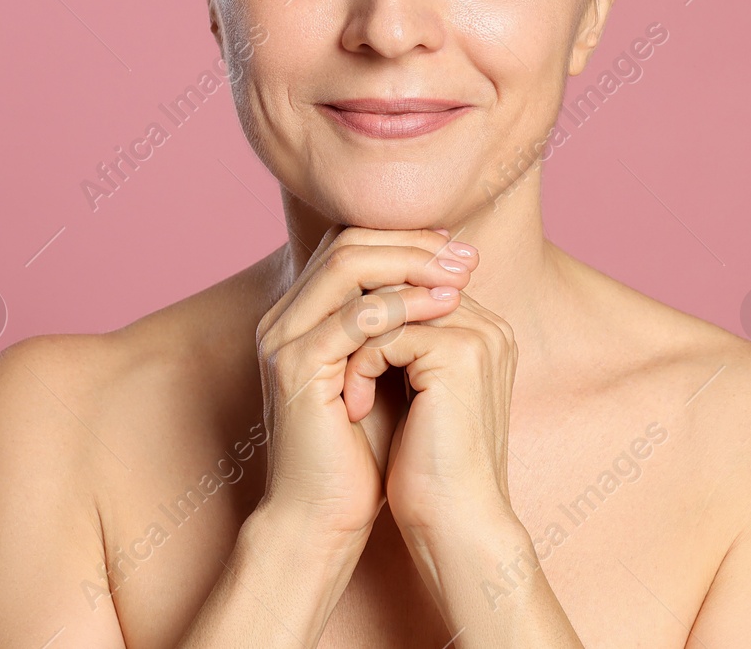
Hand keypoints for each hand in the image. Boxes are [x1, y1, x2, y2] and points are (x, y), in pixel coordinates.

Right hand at [252, 225, 477, 537]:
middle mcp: (285, 319)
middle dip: (412, 241)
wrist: (325, 515)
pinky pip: (353, 317)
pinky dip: (401, 305)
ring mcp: (285, 340)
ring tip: (461, 276)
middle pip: (347, 242)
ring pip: (347, 266)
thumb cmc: (362, 450)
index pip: (350, 244)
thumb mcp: (389, 370)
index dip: (405, 236)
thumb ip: (402, 324)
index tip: (457, 246)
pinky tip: (443, 309)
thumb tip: (450, 278)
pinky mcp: (297, 368)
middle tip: (465, 253)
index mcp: (301, 315)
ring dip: (410, 264)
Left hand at [346, 289, 519, 539]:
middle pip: (402, 288)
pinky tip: (354, 409)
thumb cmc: (430, 469)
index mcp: (485, 333)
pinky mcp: (458, 354)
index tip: (338, 362)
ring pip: (389, 307)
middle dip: (356, 327)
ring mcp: (478, 336)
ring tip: (340, 390)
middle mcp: (490, 326)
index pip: (413, 289)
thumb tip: (358, 312)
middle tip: (329, 368)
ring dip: (353, 348)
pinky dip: (359, 369)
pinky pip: (387, 335)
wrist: (454, 523)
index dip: (367, 319)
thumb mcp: (414, 394)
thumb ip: (405, 347)